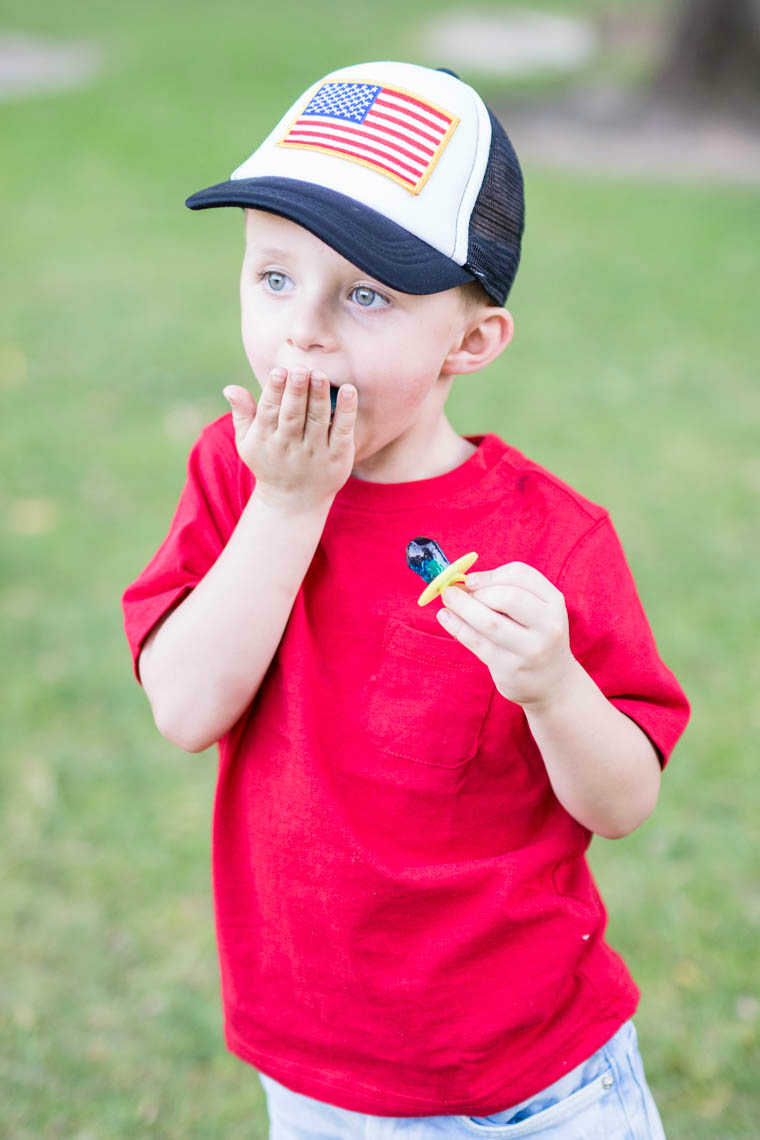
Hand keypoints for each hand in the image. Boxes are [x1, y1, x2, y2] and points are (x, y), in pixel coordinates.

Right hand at [223, 366, 356, 511]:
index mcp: (266, 439)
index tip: (279, 371)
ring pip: (318, 420)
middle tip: (301, 369)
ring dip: (319, 397)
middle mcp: (290, 446)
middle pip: (293, 415)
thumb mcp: (247, 443)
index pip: (269, 412)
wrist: (293, 501)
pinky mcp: (338, 457)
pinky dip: (347, 411)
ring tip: (320, 374)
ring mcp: (316, 453)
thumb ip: (242, 414)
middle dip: (297, 392)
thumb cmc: (268, 462)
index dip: (274, 391)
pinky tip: (349, 390)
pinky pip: (343, 431)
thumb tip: (229, 388)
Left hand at [436, 562, 575, 711]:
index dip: (490, 575)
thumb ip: (505, 591)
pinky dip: (457, 626)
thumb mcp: (534, 610)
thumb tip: (463, 582)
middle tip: (456, 592)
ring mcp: (531, 649)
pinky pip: (478, 643)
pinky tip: (445, 617)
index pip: (521, 576)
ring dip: (463, 607)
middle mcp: (548, 625)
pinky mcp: (511, 668)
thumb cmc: (534, 636)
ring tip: (447, 599)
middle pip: (508, 597)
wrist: (552, 683)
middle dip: (478, 592)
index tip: (470, 579)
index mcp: (554, 602)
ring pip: (491, 622)